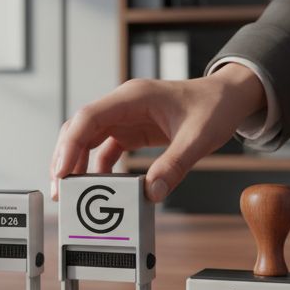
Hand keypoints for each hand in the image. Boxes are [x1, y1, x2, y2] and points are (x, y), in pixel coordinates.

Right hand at [49, 63, 265, 202]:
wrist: (229, 97)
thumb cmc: (215, 107)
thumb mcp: (199, 138)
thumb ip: (174, 165)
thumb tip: (152, 193)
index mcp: (133, 97)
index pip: (88, 118)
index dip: (70, 145)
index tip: (62, 173)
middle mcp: (123, 104)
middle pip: (80, 129)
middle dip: (66, 158)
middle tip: (60, 190)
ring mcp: (125, 117)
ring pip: (87, 138)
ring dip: (77, 163)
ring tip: (71, 191)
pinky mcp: (131, 130)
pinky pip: (104, 148)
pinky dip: (97, 167)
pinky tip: (97, 186)